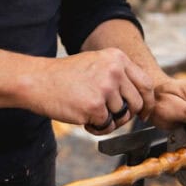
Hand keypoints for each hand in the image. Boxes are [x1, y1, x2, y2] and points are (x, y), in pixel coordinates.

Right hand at [30, 48, 154, 134]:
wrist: (37, 80)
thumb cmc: (64, 75)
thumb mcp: (96, 63)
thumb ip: (119, 75)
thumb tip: (140, 97)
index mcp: (117, 58)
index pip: (146, 84)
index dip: (147, 102)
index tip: (144, 113)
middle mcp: (115, 71)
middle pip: (137, 103)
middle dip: (126, 115)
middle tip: (111, 117)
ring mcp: (105, 89)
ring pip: (121, 117)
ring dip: (108, 121)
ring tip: (89, 113)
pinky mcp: (95, 107)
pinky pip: (107, 127)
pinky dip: (96, 128)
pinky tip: (83, 118)